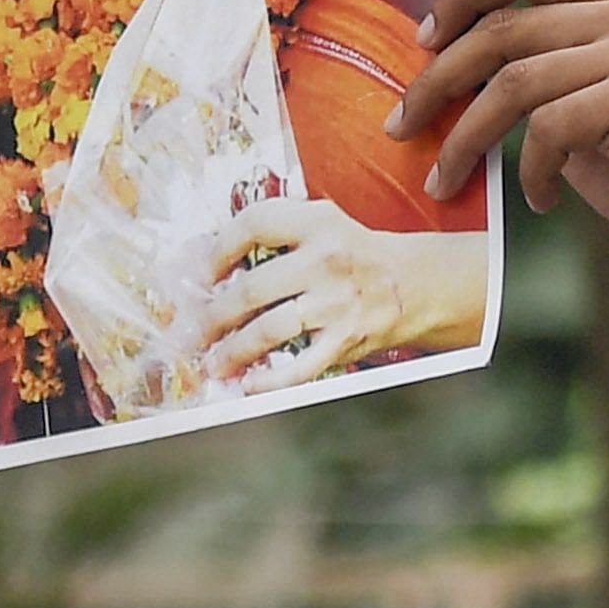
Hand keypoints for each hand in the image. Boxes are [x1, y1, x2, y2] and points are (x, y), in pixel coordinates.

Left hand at [194, 202, 477, 386]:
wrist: (412, 284)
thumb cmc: (352, 256)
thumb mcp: (321, 226)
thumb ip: (275, 236)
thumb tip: (209, 263)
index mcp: (318, 222)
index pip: (254, 224)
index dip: (219, 249)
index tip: (204, 273)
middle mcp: (327, 260)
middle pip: (251, 288)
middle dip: (214, 316)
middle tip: (197, 331)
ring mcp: (337, 302)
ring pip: (268, 330)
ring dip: (232, 351)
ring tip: (213, 362)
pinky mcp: (346, 339)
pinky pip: (299, 367)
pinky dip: (269, 381)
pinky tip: (250, 385)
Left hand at [389, 0, 608, 287]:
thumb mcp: (580, 107)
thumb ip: (533, 71)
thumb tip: (436, 63)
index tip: (422, 41)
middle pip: (503, 30)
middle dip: (437, 82)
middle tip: (400, 126)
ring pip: (514, 84)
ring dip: (464, 139)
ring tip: (444, 179)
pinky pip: (548, 130)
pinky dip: (530, 173)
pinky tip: (542, 200)